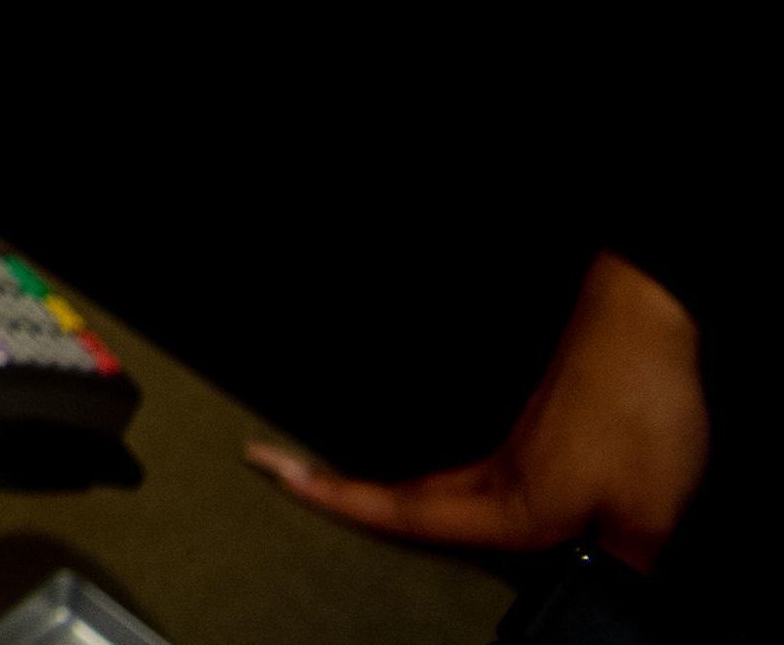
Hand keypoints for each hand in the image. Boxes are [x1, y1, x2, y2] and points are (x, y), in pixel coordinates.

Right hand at [253, 253, 706, 568]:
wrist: (641, 328)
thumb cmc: (636, 413)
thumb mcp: (649, 515)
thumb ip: (622, 566)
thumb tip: (614, 596)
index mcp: (512, 502)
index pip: (408, 511)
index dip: (341, 500)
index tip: (277, 474)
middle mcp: (501, 475)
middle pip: (406, 496)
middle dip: (342, 490)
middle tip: (287, 476)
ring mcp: (518, 448)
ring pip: (440, 485)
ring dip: (392, 495)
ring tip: (353, 497)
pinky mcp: (543, 434)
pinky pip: (480, 474)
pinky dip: (449, 491)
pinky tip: (478, 501)